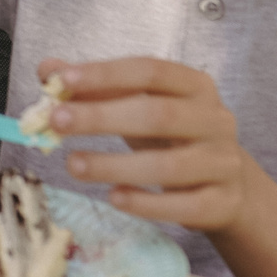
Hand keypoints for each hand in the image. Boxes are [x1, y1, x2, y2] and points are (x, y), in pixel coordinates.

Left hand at [42, 58, 250, 234]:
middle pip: (158, 115)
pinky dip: (146, 204)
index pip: (150, 71)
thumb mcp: (140, 107)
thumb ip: (96, 88)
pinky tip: (114, 198)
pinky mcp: (223, 203)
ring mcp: (223, 163)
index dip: (106, 75)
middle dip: (102, 118)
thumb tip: (48, 71)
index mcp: (195, 86)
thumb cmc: (173, 138)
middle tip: (57, 122)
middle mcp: (215, 120)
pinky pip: (183, 205)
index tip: (63, 81)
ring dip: (115, 165)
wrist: (228, 187)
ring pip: (169, 165)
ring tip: (73, 165)